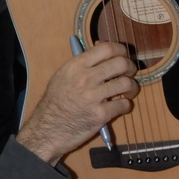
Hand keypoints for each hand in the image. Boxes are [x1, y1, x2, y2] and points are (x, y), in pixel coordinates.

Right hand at [17, 40, 138, 164]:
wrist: (47, 130)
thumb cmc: (54, 102)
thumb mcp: (62, 76)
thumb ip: (82, 64)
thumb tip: (103, 51)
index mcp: (75, 66)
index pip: (107, 48)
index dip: (120, 50)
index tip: (123, 56)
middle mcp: (85, 78)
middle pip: (121, 63)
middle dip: (130, 68)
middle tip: (129, 74)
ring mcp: (93, 97)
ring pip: (126, 84)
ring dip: (132, 87)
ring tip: (128, 91)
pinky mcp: (100, 115)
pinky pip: (124, 104)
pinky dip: (126, 105)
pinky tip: (121, 106)